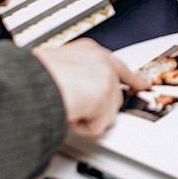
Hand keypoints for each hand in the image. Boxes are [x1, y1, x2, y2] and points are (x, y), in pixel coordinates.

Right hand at [34, 40, 150, 138]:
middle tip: (94, 111)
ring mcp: (107, 80)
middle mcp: (102, 62)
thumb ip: (70, 74)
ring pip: (108, 112)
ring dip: (89, 117)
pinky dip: (84, 127)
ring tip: (67, 108)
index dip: (131, 77)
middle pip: (115, 92)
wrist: (35, 81)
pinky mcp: (107, 101)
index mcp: (87, 50)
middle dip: (105, 105)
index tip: (143, 83)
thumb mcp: (54, 66)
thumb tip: (66, 87)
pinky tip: (70, 116)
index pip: (115, 64)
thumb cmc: (35, 74)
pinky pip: (98, 126)